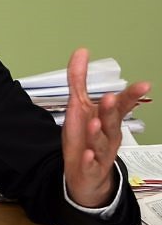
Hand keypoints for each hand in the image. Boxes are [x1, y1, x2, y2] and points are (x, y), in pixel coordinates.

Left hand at [62, 48, 150, 206]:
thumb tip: (81, 51)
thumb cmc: (85, 136)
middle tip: (110, 98)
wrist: (85, 173)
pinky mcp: (89, 168)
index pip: (121, 106)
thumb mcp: (79, 106)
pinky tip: (87, 155)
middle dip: (111, 110)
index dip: (131, 96)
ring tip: (94, 124)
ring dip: (98, 134)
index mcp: (107, 119)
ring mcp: (100, 152)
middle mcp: (108, 134)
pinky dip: (89, 160)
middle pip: (112, 122)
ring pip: (101, 143)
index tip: (144, 84)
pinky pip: (90, 165)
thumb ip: (79, 80)